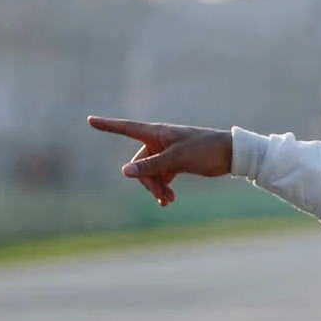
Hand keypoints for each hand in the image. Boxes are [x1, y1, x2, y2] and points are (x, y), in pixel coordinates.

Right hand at [88, 116, 233, 206]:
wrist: (230, 155)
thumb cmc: (204, 150)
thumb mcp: (176, 159)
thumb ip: (150, 166)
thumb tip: (124, 172)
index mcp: (156, 133)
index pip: (126, 128)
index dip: (108, 126)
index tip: (90, 120)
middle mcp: (158, 141)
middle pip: (139, 163)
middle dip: (147, 181)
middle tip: (161, 198)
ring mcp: (166, 153)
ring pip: (150, 173)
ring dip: (156, 188)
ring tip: (168, 201)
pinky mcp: (175, 163)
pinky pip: (161, 176)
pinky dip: (163, 188)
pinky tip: (169, 200)